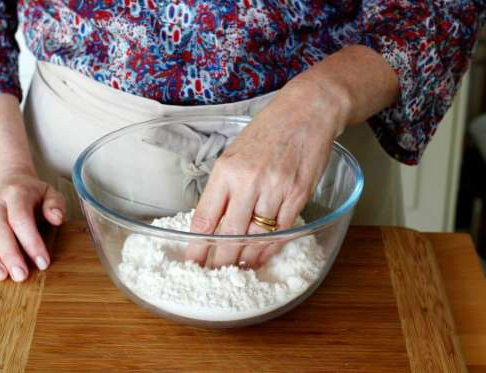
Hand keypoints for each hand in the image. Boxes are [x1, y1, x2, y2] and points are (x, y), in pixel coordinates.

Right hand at [0, 172, 65, 287]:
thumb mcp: (49, 192)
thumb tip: (57, 218)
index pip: (21, 218)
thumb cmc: (32, 194)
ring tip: (1, 278)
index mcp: (15, 194)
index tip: (43, 262)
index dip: (31, 241)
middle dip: (9, 255)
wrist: (4, 183)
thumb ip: (55, 204)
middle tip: (21, 276)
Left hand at [185, 76, 347, 267]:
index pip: (206, 217)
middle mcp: (249, 182)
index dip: (197, 245)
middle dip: (220, 260)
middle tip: (214, 274)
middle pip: (230, 234)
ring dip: (247, 257)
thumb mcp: (234, 154)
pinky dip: (271, 247)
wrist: (306, 113)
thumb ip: (224, 187)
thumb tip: (214, 221)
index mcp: (226, 171)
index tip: (193, 260)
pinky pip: (282, 231)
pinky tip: (262, 255)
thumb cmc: (267, 132)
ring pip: (257, 237)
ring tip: (238, 268)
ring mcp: (276, 189)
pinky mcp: (299, 195)